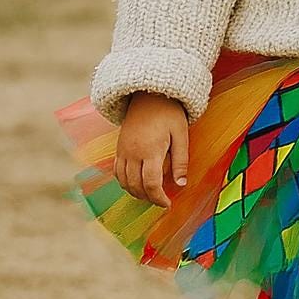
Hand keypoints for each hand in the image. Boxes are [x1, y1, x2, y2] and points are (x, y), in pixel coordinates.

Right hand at [114, 92, 189, 207]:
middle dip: (148, 198)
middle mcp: (133, 153)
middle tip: (161, 201)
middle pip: (136, 186)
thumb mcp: (181, 134)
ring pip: (124, 182)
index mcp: (151, 150)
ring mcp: (123, 151)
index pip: (151, 184)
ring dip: (135, 192)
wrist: (148, 94)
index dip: (159, 198)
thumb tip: (181, 184)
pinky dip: (124, 182)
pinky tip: (136, 184)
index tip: (168, 204)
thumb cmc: (169, 113)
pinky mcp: (119, 148)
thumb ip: (181, 161)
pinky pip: (117, 172)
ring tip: (150, 195)